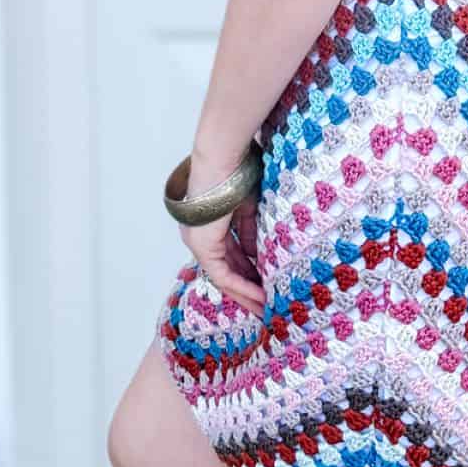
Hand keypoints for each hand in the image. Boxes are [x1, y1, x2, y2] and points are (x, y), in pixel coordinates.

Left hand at [178, 150, 265, 316]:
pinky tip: (260, 297)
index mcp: (209, 225)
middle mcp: (200, 237)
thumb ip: (251, 232)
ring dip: (246, 293)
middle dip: (249, 287)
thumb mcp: (248, 208)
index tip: (268, 281)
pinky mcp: (203, 247)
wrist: (223, 159)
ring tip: (266, 308)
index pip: (231, 254)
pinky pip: (224, 276)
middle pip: (227, 269)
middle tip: (268, 303)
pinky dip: (243, 287)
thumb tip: (259, 254)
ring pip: (224, 277)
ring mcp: (199, 243)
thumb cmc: (236, 172)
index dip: (250, 269)